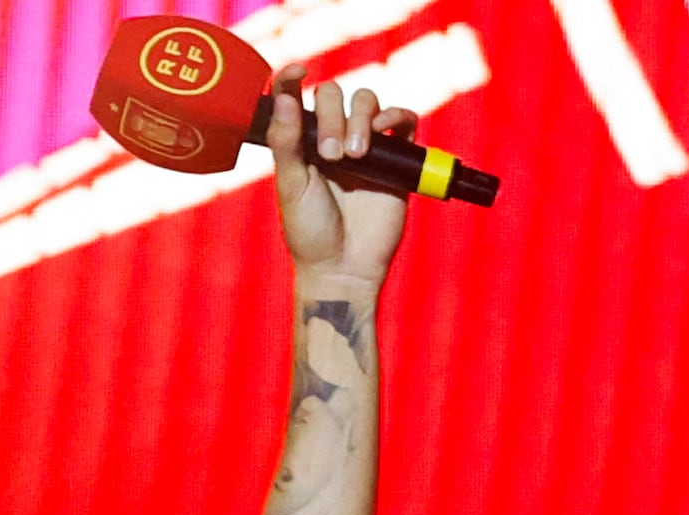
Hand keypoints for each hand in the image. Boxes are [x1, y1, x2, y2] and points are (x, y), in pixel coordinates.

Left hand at [265, 82, 419, 287]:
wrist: (344, 268)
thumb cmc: (310, 232)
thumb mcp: (291, 187)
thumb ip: (286, 143)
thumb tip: (285, 98)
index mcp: (301, 143)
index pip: (296, 97)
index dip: (293, 78)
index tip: (298, 71)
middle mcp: (331, 138)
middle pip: (336, 96)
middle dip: (333, 116)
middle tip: (331, 155)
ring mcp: (365, 145)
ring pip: (368, 102)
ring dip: (362, 118)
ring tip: (355, 155)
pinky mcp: (395, 157)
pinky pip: (403, 121)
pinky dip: (395, 117)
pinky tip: (384, 132)